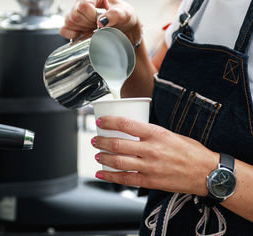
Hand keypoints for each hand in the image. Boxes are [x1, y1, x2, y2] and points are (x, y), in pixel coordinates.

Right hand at [59, 0, 141, 45]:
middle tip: (98, 26)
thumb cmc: (124, 18)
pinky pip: (64, 30)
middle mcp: (83, 1)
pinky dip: (71, 35)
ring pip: (69, 22)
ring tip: (93, 29)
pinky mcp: (73, 25)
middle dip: (87, 24)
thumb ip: (115, 15)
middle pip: (75, 15)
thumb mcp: (125, 14)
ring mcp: (76, 13)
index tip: (100, 22)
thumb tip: (101, 21)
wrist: (124, 31)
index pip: (84, 5)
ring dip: (81, 29)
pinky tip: (82, 35)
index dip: (91, 16)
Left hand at [92, 116, 218, 195]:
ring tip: (97, 154)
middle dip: (101, 141)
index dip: (109, 122)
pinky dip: (110, 176)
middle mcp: (151, 149)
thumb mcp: (171, 133)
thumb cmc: (191, 151)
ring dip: (103, 157)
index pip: (126, 124)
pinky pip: (125, 179)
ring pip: (118, 161)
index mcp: (156, 133)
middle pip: (117, 144)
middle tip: (95, 139)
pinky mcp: (150, 181)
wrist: (207, 173)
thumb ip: (150, 132)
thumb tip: (130, 129)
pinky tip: (101, 173)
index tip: (100, 121)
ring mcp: (149, 167)